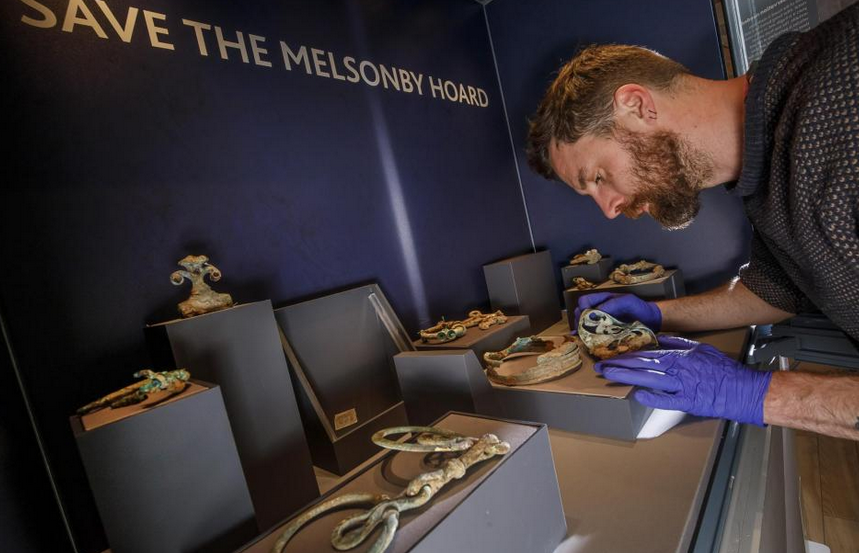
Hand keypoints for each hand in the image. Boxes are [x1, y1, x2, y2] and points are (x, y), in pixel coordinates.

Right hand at [572, 292, 661, 333]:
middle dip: (580, 321)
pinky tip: (585, 342)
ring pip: (584, 325)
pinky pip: (592, 335)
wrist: (651, 320)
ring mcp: (601, 322)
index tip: (587, 317)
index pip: (584, 301)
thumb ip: (612, 304)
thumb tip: (595, 312)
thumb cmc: (639, 307)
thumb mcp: (627, 301)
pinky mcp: (605, 333)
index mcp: (602, 300)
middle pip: (580, 314)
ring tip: (585, 337)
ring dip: (583, 331)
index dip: (582, 308)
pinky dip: (587, 339)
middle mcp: (599, 311)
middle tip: (584, 329)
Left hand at [593, 335, 772, 425]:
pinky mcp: (689, 402)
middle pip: (643, 364)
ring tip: (608, 376)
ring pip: (649, 379)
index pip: (648, 353)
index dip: (628, 354)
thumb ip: (678, 342)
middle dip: (620, 365)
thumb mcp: (700, 348)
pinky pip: (666, 399)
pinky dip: (651, 397)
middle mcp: (679, 368)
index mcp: (680, 355)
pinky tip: (636, 395)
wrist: (743, 389)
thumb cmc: (722, 369)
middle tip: (600, 366)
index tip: (612, 355)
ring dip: (627, 377)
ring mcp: (683, 386)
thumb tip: (659, 337)